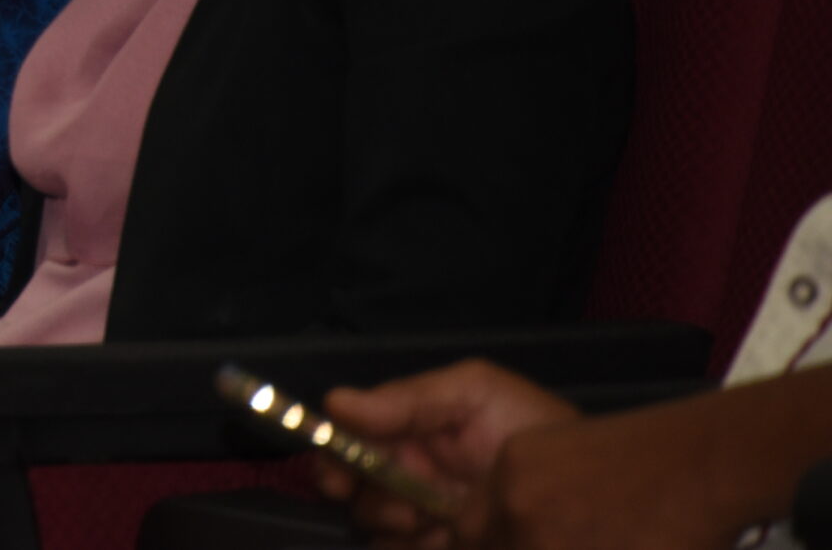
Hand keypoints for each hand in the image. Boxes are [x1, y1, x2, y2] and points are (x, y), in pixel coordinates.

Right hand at [317, 360, 578, 549]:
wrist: (591, 485)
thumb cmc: (533, 426)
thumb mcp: (473, 391)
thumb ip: (407, 397)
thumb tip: (333, 402)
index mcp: (407, 428)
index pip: (349, 436)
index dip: (333, 452)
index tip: (337, 474)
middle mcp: (406, 471)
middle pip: (352, 486)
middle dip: (363, 495)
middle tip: (400, 505)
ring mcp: (423, 515)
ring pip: (374, 524)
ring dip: (390, 523)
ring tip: (428, 520)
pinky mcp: (441, 544)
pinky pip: (400, 548)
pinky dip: (407, 545)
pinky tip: (437, 537)